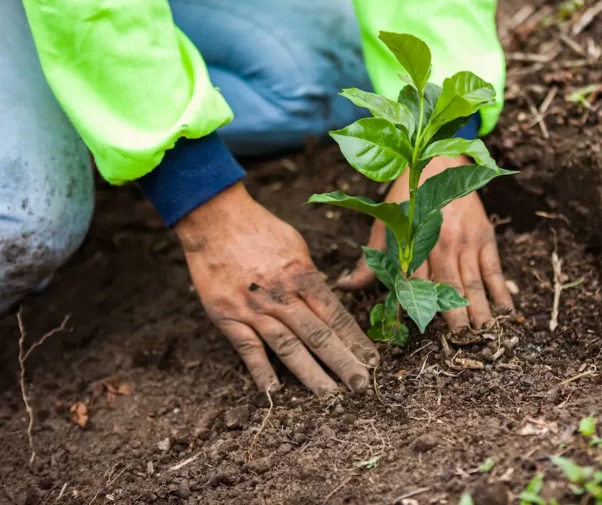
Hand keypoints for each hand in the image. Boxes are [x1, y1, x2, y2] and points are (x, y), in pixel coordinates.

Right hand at [175, 183, 378, 395]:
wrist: (214, 219)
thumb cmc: (260, 229)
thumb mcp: (297, 246)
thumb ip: (311, 276)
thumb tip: (327, 297)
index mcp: (303, 276)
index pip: (336, 316)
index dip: (355, 340)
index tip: (372, 360)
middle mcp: (282, 296)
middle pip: (318, 336)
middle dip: (342, 363)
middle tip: (360, 385)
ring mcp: (254, 309)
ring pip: (288, 347)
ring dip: (310, 374)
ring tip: (329, 396)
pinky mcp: (228, 316)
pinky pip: (247, 349)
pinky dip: (261, 370)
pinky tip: (274, 391)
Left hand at [338, 155, 513, 330]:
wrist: (438, 160)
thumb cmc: (407, 198)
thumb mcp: (384, 225)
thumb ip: (369, 260)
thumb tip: (345, 287)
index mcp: (414, 242)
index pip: (414, 282)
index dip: (416, 306)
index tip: (419, 330)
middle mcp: (441, 243)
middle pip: (448, 285)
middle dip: (455, 314)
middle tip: (462, 340)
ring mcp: (466, 242)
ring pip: (473, 281)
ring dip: (480, 308)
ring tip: (485, 332)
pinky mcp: (485, 237)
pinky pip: (494, 269)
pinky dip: (501, 290)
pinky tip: (506, 310)